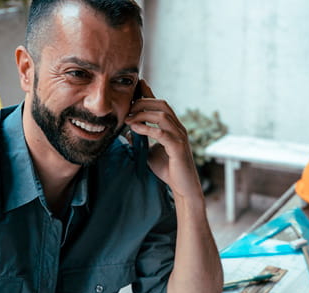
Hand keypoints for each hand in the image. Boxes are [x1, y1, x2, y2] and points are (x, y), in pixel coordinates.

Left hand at [125, 80, 201, 199]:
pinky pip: (161, 133)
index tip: (134, 88)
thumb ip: (141, 141)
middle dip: (143, 102)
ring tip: (128, 119)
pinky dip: (147, 129)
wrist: (182, 187)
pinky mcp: (178, 148)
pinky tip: (135, 129)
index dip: (148, 94)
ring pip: (162, 115)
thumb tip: (126, 133)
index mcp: (173, 127)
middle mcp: (178, 128)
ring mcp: (180, 137)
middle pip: (162, 104)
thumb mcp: (149, 152)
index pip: (161, 105)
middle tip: (128, 108)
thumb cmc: (168, 169)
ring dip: (143, 114)